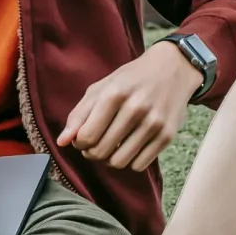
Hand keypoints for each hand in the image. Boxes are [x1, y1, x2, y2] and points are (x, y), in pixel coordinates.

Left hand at [58, 41, 200, 170]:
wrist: (173, 69)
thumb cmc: (132, 79)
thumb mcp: (102, 87)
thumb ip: (79, 114)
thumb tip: (62, 142)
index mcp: (115, 94)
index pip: (87, 136)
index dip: (79, 143)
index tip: (83, 138)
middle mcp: (136, 108)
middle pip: (101, 151)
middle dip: (92, 153)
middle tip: (96, 144)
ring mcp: (154, 123)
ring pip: (120, 162)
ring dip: (110, 159)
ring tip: (112, 146)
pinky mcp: (167, 135)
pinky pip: (139, 165)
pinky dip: (130, 161)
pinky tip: (130, 147)